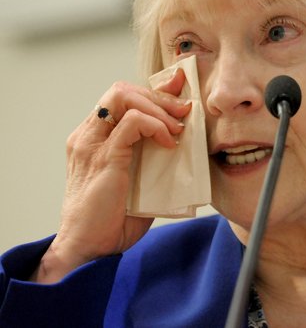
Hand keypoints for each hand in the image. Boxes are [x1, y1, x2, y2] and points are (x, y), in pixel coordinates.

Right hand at [31, 69, 191, 283]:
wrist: (87, 248)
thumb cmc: (111, 220)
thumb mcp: (139, 181)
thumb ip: (152, 159)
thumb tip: (183, 144)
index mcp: (93, 139)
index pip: (121, 98)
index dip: (153, 91)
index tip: (180, 93)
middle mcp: (88, 136)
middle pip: (122, 91)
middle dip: (159, 96)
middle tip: (184, 112)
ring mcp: (92, 144)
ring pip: (123, 97)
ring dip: (158, 107)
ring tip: (177, 128)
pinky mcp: (103, 157)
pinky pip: (131, 123)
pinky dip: (155, 126)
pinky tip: (169, 143)